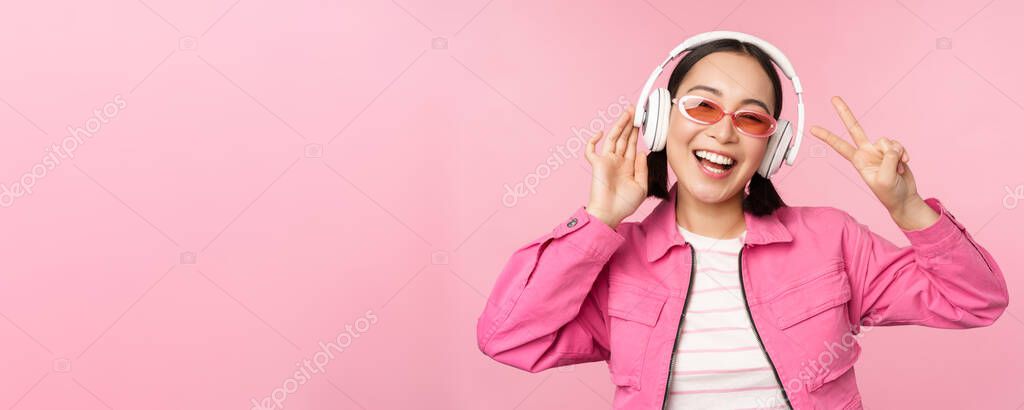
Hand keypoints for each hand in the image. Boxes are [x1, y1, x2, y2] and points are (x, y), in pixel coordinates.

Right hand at [584, 105, 647, 228]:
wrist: (610, 214)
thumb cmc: (625, 204)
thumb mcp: (641, 186)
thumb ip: (642, 168)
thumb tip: (642, 151)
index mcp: (628, 166)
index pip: (633, 145)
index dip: (637, 133)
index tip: (642, 121)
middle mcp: (617, 161)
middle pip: (624, 138)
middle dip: (629, 124)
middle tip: (635, 110)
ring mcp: (607, 162)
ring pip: (613, 139)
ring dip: (619, 125)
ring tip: (627, 113)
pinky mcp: (597, 165)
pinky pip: (591, 151)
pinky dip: (593, 141)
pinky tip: (600, 134)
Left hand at [809, 96, 920, 213]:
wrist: (904, 197)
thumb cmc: (890, 193)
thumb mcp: (885, 178)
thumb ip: (888, 158)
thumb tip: (891, 146)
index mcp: (858, 160)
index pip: (839, 145)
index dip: (827, 137)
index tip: (812, 128)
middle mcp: (866, 152)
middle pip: (854, 128)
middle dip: (844, 113)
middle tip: (834, 98)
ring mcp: (879, 150)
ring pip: (887, 140)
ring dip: (896, 154)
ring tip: (896, 168)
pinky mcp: (892, 150)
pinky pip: (898, 144)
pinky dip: (903, 154)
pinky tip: (904, 164)